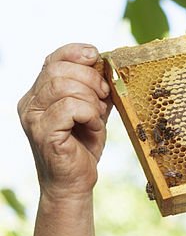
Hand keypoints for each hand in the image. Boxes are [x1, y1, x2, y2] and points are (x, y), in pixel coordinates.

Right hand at [17, 43, 111, 200]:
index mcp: (38, 93)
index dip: (76, 53)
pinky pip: (70, 108)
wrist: (74, 183)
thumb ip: (94, 89)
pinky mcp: (43, 133)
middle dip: (90, 78)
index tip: (96, 58)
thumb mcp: (92, 111)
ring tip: (97, 116)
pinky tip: (93, 128)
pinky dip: (89, 115)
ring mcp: (33, 118)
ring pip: (63, 86)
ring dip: (90, 99)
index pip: (52, 59)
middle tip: (104, 95)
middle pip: (58, 69)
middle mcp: (29, 103)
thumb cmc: (82, 147)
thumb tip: (106, 66)